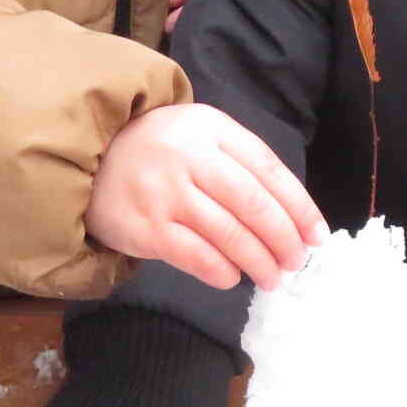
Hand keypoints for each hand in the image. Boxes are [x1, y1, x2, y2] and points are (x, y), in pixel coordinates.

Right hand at [88, 104, 326, 290]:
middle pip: (253, 203)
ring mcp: (165, 192)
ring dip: (259, 262)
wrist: (88, 157)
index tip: (317, 235)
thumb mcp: (197, 133)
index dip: (299, 206)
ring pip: (229, 233)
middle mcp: (189, 156)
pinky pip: (195, 256)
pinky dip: (221, 271)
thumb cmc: (155, 148)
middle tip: (297, 263)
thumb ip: (237, 160)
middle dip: (284, 239)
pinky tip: (232, 277)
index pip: (268, 169)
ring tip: (272, 278)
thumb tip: (289, 214)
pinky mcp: (144, 227)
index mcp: (210, 127)